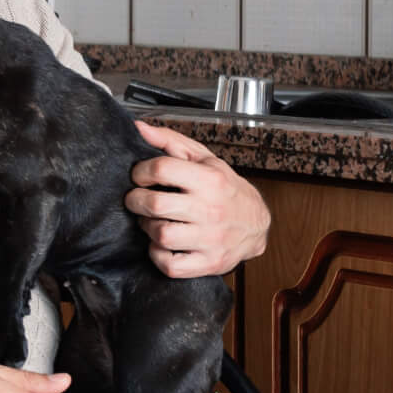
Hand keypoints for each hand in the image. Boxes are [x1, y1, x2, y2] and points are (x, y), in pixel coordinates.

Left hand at [125, 121, 269, 278]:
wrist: (256, 224)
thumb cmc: (225, 189)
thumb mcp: (204, 159)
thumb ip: (170, 141)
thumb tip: (139, 127)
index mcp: (210, 179)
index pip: (161, 169)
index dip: (140, 172)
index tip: (139, 176)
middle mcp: (211, 209)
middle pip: (155, 204)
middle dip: (135, 200)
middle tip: (137, 200)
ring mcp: (210, 239)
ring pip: (160, 235)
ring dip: (147, 227)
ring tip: (152, 220)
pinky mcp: (208, 263)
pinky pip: (170, 265)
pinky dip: (158, 255)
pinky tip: (161, 244)